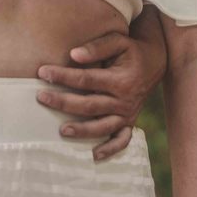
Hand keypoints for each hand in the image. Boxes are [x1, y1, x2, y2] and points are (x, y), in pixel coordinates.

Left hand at [36, 28, 166, 159]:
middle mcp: (124, 100)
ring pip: (102, 127)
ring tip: (61, 130)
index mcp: (120, 79)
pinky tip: (94, 155)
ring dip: (81, 130)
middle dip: (63, 102)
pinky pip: (121, 140)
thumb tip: (73, 55)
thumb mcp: (118, 41)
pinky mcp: (129, 122)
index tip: (42, 72)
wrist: (155, 63)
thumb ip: (97, 46)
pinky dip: (110, 149)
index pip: (86, 80)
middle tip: (41, 97)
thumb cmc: (131, 50)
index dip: (63, 76)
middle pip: (89, 105)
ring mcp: (128, 114)